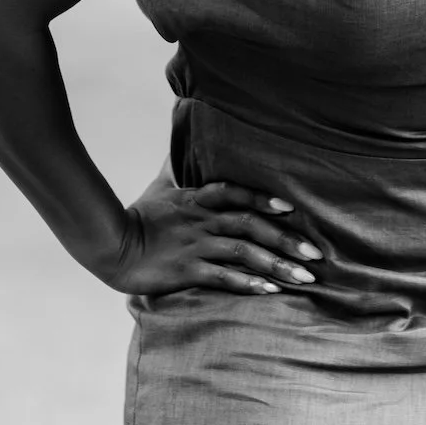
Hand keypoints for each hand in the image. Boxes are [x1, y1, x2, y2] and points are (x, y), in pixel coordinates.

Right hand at [105, 164, 324, 298]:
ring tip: (303, 276)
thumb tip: (183, 134)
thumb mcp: (163, 188)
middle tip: (315, 253)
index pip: (236, 193)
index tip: (291, 208)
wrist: (110, 246)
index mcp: (197, 200)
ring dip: (276, 263)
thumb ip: (181, 169)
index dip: (264, 199)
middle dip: (285, 239)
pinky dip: (248, 283)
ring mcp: (195, 246)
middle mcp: (201, 221)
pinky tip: (269, 290)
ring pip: (243, 252)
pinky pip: (222, 277)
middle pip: (250, 225)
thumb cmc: (140, 217)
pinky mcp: (186, 271)